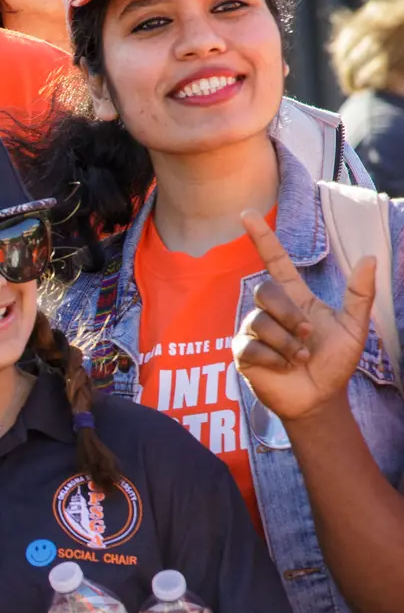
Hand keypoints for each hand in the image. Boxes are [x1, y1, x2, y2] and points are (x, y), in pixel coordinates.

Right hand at [233, 209, 375, 422]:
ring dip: (286, 341)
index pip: (274, 261)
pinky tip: (284, 367)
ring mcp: (253, 331)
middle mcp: (271, 311)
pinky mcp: (243, 353)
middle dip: (289, 314)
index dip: (262, 238)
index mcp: (295, 299)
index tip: (246, 214)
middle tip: (308, 335)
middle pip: (265, 290)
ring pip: (260, 321)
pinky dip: (274, 358)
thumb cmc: (335, 363)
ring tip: (300, 357)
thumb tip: (369, 258)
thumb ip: (360, 295)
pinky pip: (251, 345)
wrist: (320, 398)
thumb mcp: (354, 328)